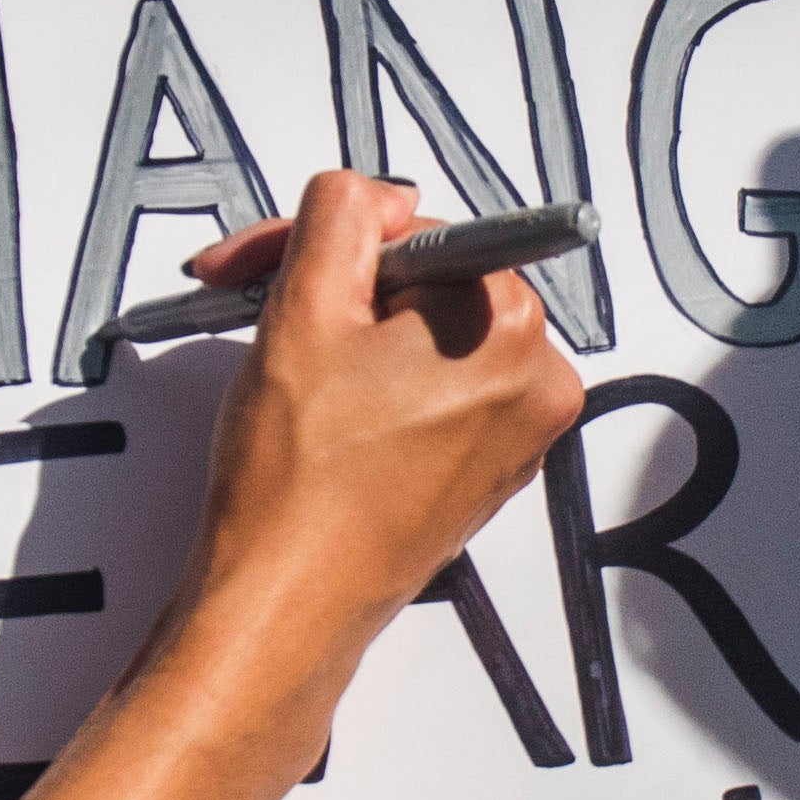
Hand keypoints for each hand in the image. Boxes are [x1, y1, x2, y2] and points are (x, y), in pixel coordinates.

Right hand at [173, 175, 584, 672]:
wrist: (286, 604)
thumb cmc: (298, 481)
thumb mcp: (303, 308)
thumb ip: (342, 216)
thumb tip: (368, 195)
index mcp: (509, 329)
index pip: (419, 230)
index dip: (331, 243)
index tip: (268, 265)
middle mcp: (534, 383)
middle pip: (426, 283)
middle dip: (337, 289)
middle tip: (264, 314)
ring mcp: (514, 436)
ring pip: (423, 338)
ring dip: (350, 338)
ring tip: (290, 376)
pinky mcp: (483, 475)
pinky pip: (431, 395)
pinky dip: (375, 389)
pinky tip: (322, 418)